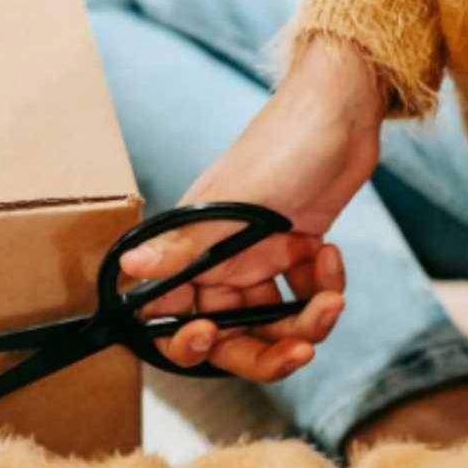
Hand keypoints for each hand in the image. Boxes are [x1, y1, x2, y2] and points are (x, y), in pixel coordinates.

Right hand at [121, 37, 386, 381]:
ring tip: (332, 299)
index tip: (212, 338)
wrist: (340, 114)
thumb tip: (127, 268)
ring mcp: (259, 262)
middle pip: (230, 337)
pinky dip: (324, 288)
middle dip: (265, 354)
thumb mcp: (232, 206)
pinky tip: (330, 255)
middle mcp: (219, 263)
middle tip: (299, 352)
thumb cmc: (279, 149)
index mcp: (190, 252)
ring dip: (306, 323)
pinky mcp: (295, 256)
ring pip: (273, 325)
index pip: (170, 316)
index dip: (186, 343)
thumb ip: (180, 246)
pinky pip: (306, 299)